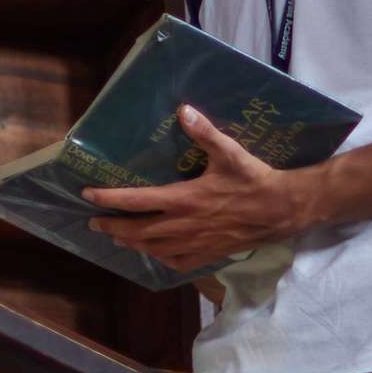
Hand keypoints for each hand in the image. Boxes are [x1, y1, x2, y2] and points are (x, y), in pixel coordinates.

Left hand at [82, 106, 321, 271]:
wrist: (282, 210)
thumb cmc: (254, 179)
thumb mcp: (229, 152)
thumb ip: (204, 133)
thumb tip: (184, 110)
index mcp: (184, 199)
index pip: (137, 201)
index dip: (109, 198)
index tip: (88, 195)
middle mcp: (184, 224)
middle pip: (137, 231)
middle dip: (112, 227)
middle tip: (94, 223)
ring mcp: (196, 242)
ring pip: (154, 249)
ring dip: (131, 244)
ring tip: (117, 238)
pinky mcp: (210, 254)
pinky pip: (178, 262)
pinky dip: (162, 258)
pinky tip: (156, 253)